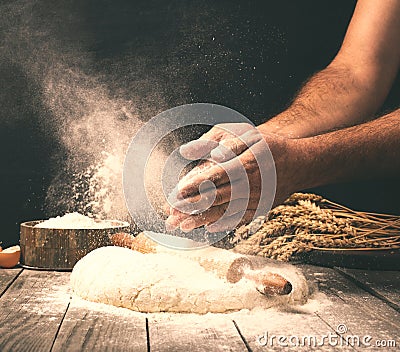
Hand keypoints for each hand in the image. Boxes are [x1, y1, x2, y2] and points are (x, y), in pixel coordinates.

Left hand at [166, 123, 301, 232]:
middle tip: (171, 216)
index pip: (215, 176)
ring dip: (202, 220)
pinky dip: (223, 225)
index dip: (195, 185)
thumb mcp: (249, 135)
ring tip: (182, 226)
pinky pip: (239, 219)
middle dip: (191, 208)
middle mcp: (250, 185)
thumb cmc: (271, 147)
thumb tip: (190, 149)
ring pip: (224, 212)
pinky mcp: (260, 209)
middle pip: (215, 198)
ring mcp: (255, 200)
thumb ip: (221, 141)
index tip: (177, 192)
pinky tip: (208, 228)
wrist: (299, 164)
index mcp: (246, 165)